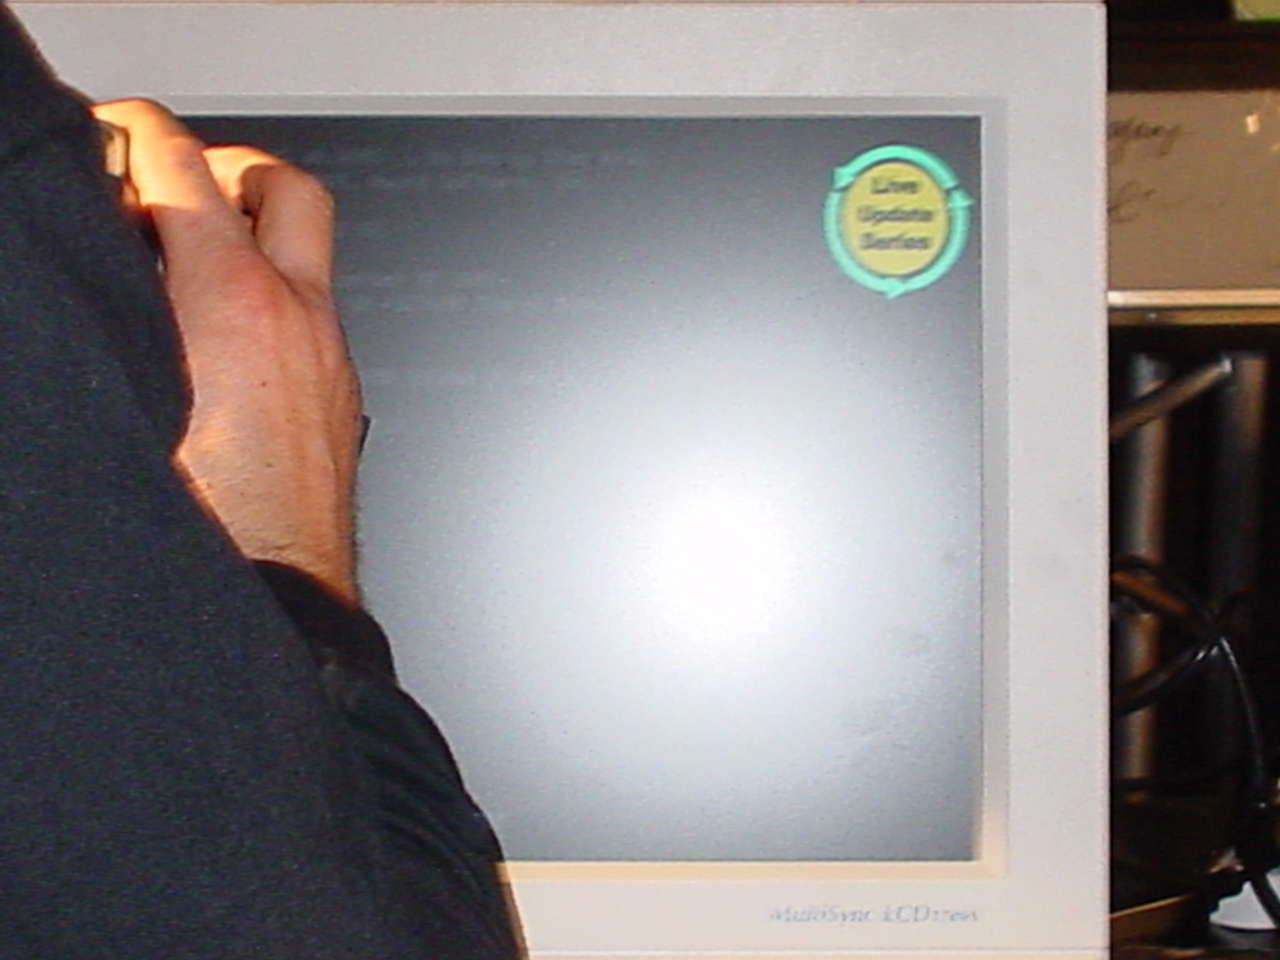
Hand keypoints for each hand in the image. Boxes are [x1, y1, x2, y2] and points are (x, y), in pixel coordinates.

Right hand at [92, 100, 361, 603]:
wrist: (281, 603)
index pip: (181, 169)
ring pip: (310, 255)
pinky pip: (314, 313)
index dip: (138, 132)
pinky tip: (225, 335)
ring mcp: (330, 359)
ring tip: (193, 257)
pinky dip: (274, 295)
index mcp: (232, 305)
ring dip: (257, 235)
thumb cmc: (208, 530)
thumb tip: (99, 276)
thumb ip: (112, 315)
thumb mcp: (123, 399)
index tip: (114, 130)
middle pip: (285, 190)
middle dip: (227, 168)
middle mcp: (299, 320)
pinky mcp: (341, 400)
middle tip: (176, 185)